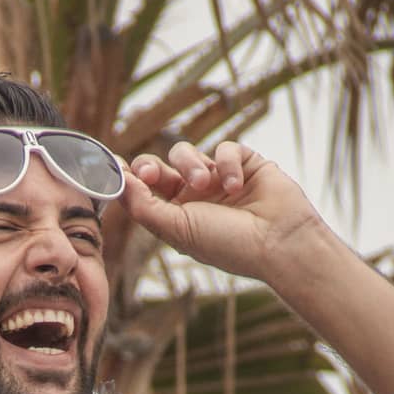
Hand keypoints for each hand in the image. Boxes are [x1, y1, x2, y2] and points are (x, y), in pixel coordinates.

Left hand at [121, 141, 325, 284]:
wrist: (278, 244)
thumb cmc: (228, 245)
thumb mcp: (177, 231)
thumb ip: (144, 207)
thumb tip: (119, 182)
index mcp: (176, 216)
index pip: (145, 191)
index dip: (129, 178)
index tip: (114, 168)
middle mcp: (195, 196)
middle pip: (159, 166)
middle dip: (151, 166)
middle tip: (151, 173)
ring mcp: (219, 178)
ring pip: (187, 153)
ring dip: (191, 165)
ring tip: (204, 184)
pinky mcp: (245, 163)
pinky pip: (225, 147)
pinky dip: (226, 163)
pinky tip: (235, 185)